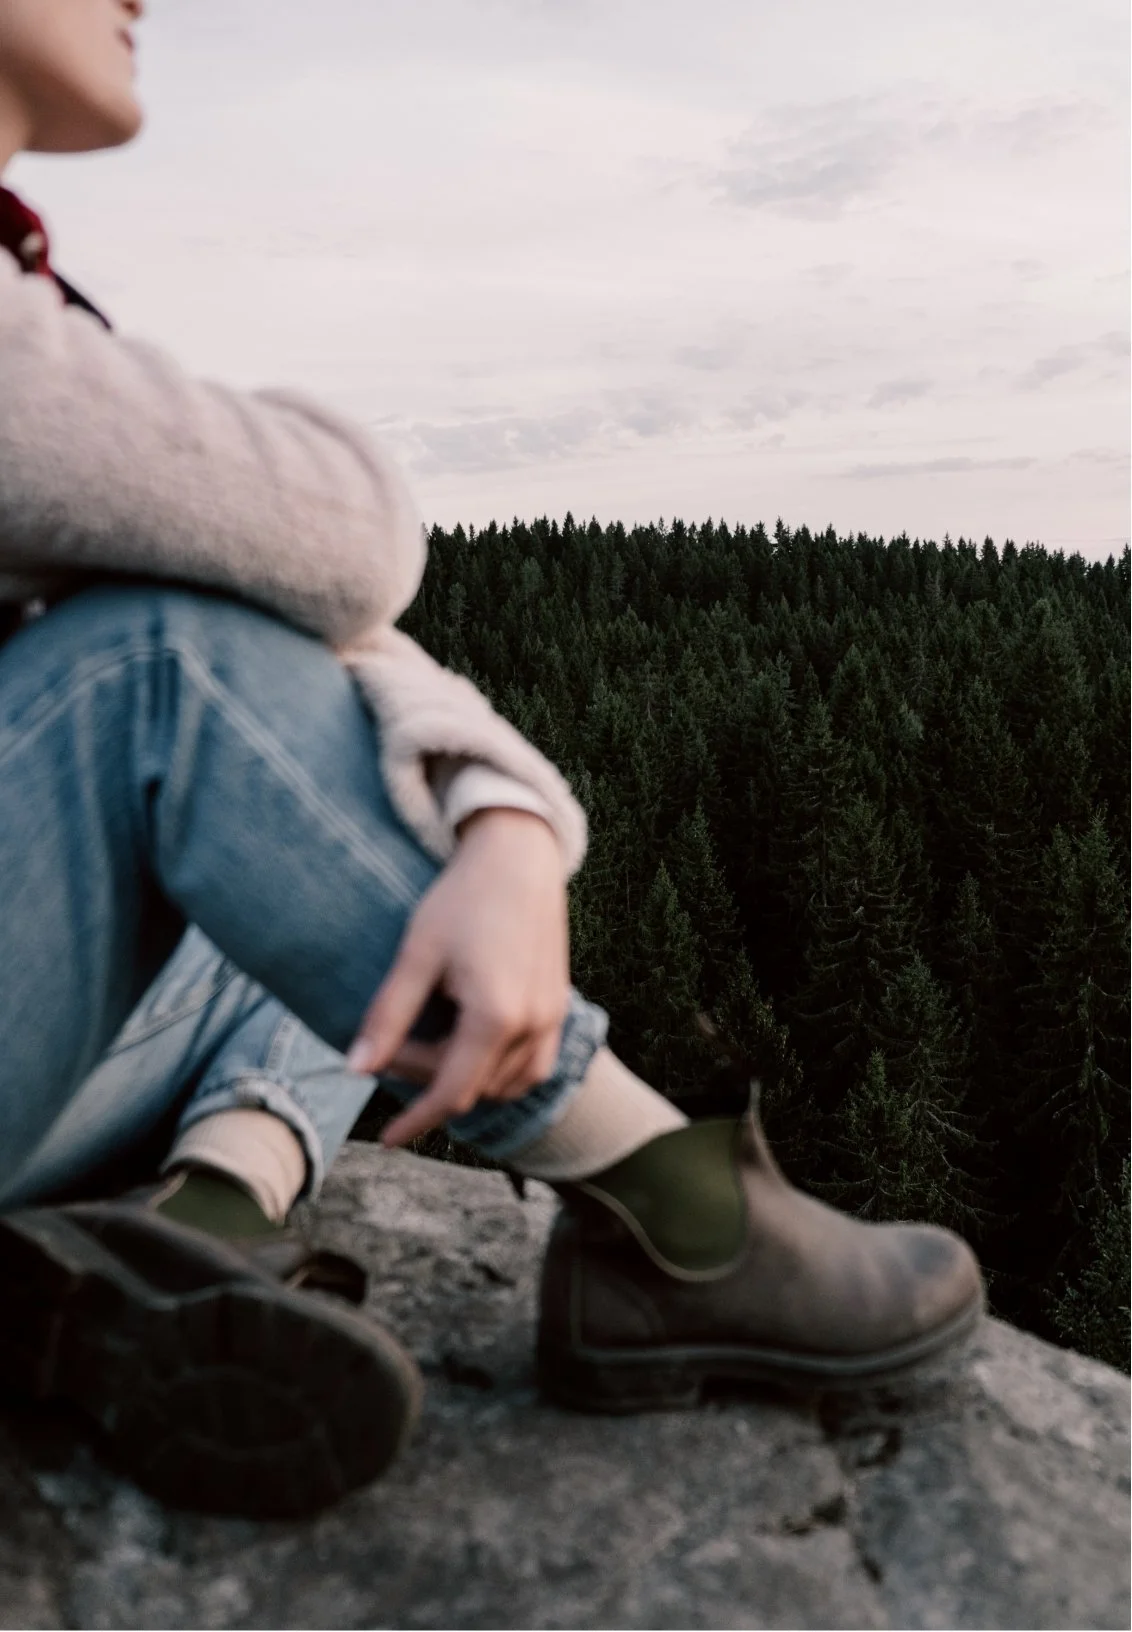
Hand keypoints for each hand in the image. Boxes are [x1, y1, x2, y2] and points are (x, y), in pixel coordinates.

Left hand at [346, 809, 568, 1146]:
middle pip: (473, 1088)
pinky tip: (472, 1048)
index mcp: (494, 1016)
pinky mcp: (559, 1006)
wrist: (519, 856)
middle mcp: (532, 1025)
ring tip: (430, 1045)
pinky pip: (533, 1065)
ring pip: (506, 1084)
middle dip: (428, 1081)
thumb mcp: (416, 955)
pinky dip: (501, 1071)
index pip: (450, 1093)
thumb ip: (388, 1016)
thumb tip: (356, 1068)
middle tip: (392, 1046)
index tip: (386, 1138)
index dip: (415, 1120)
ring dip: (465, 1079)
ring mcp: (552, 1018)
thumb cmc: (463, 899)